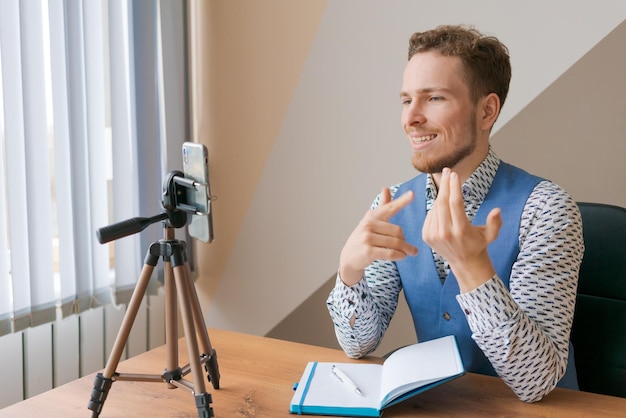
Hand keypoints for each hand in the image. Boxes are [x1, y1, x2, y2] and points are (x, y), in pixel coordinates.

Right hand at [339, 188, 417, 285]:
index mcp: (371, 217)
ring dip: (406, 249)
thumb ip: (382, 207)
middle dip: (405, 240)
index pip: (390, 208)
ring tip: (410, 252)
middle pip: (397, 231)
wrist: (348, 257)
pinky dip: (399, 255)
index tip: (412, 194)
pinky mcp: (368, 251)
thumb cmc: (363, 238)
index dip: (402, 201)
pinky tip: (402, 256)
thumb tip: (386, 188)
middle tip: (409, 247)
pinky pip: (391, 253)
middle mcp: (368, 225)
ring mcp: (367, 238)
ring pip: (396, 243)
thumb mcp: (370, 221)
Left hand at [422, 168, 501, 291]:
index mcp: (461, 230)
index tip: (454, 174)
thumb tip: (497, 210)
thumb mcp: (491, 235)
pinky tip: (442, 202)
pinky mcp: (426, 236)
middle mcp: (445, 233)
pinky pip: (430, 215)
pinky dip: (435, 207)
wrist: (464, 263)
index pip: (455, 203)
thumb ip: (495, 223)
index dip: (454, 187)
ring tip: (446, 185)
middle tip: (447, 171)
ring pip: (435, 208)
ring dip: (440, 194)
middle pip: (442, 202)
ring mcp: (434, 235)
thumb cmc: (479, 244)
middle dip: (445, 184)